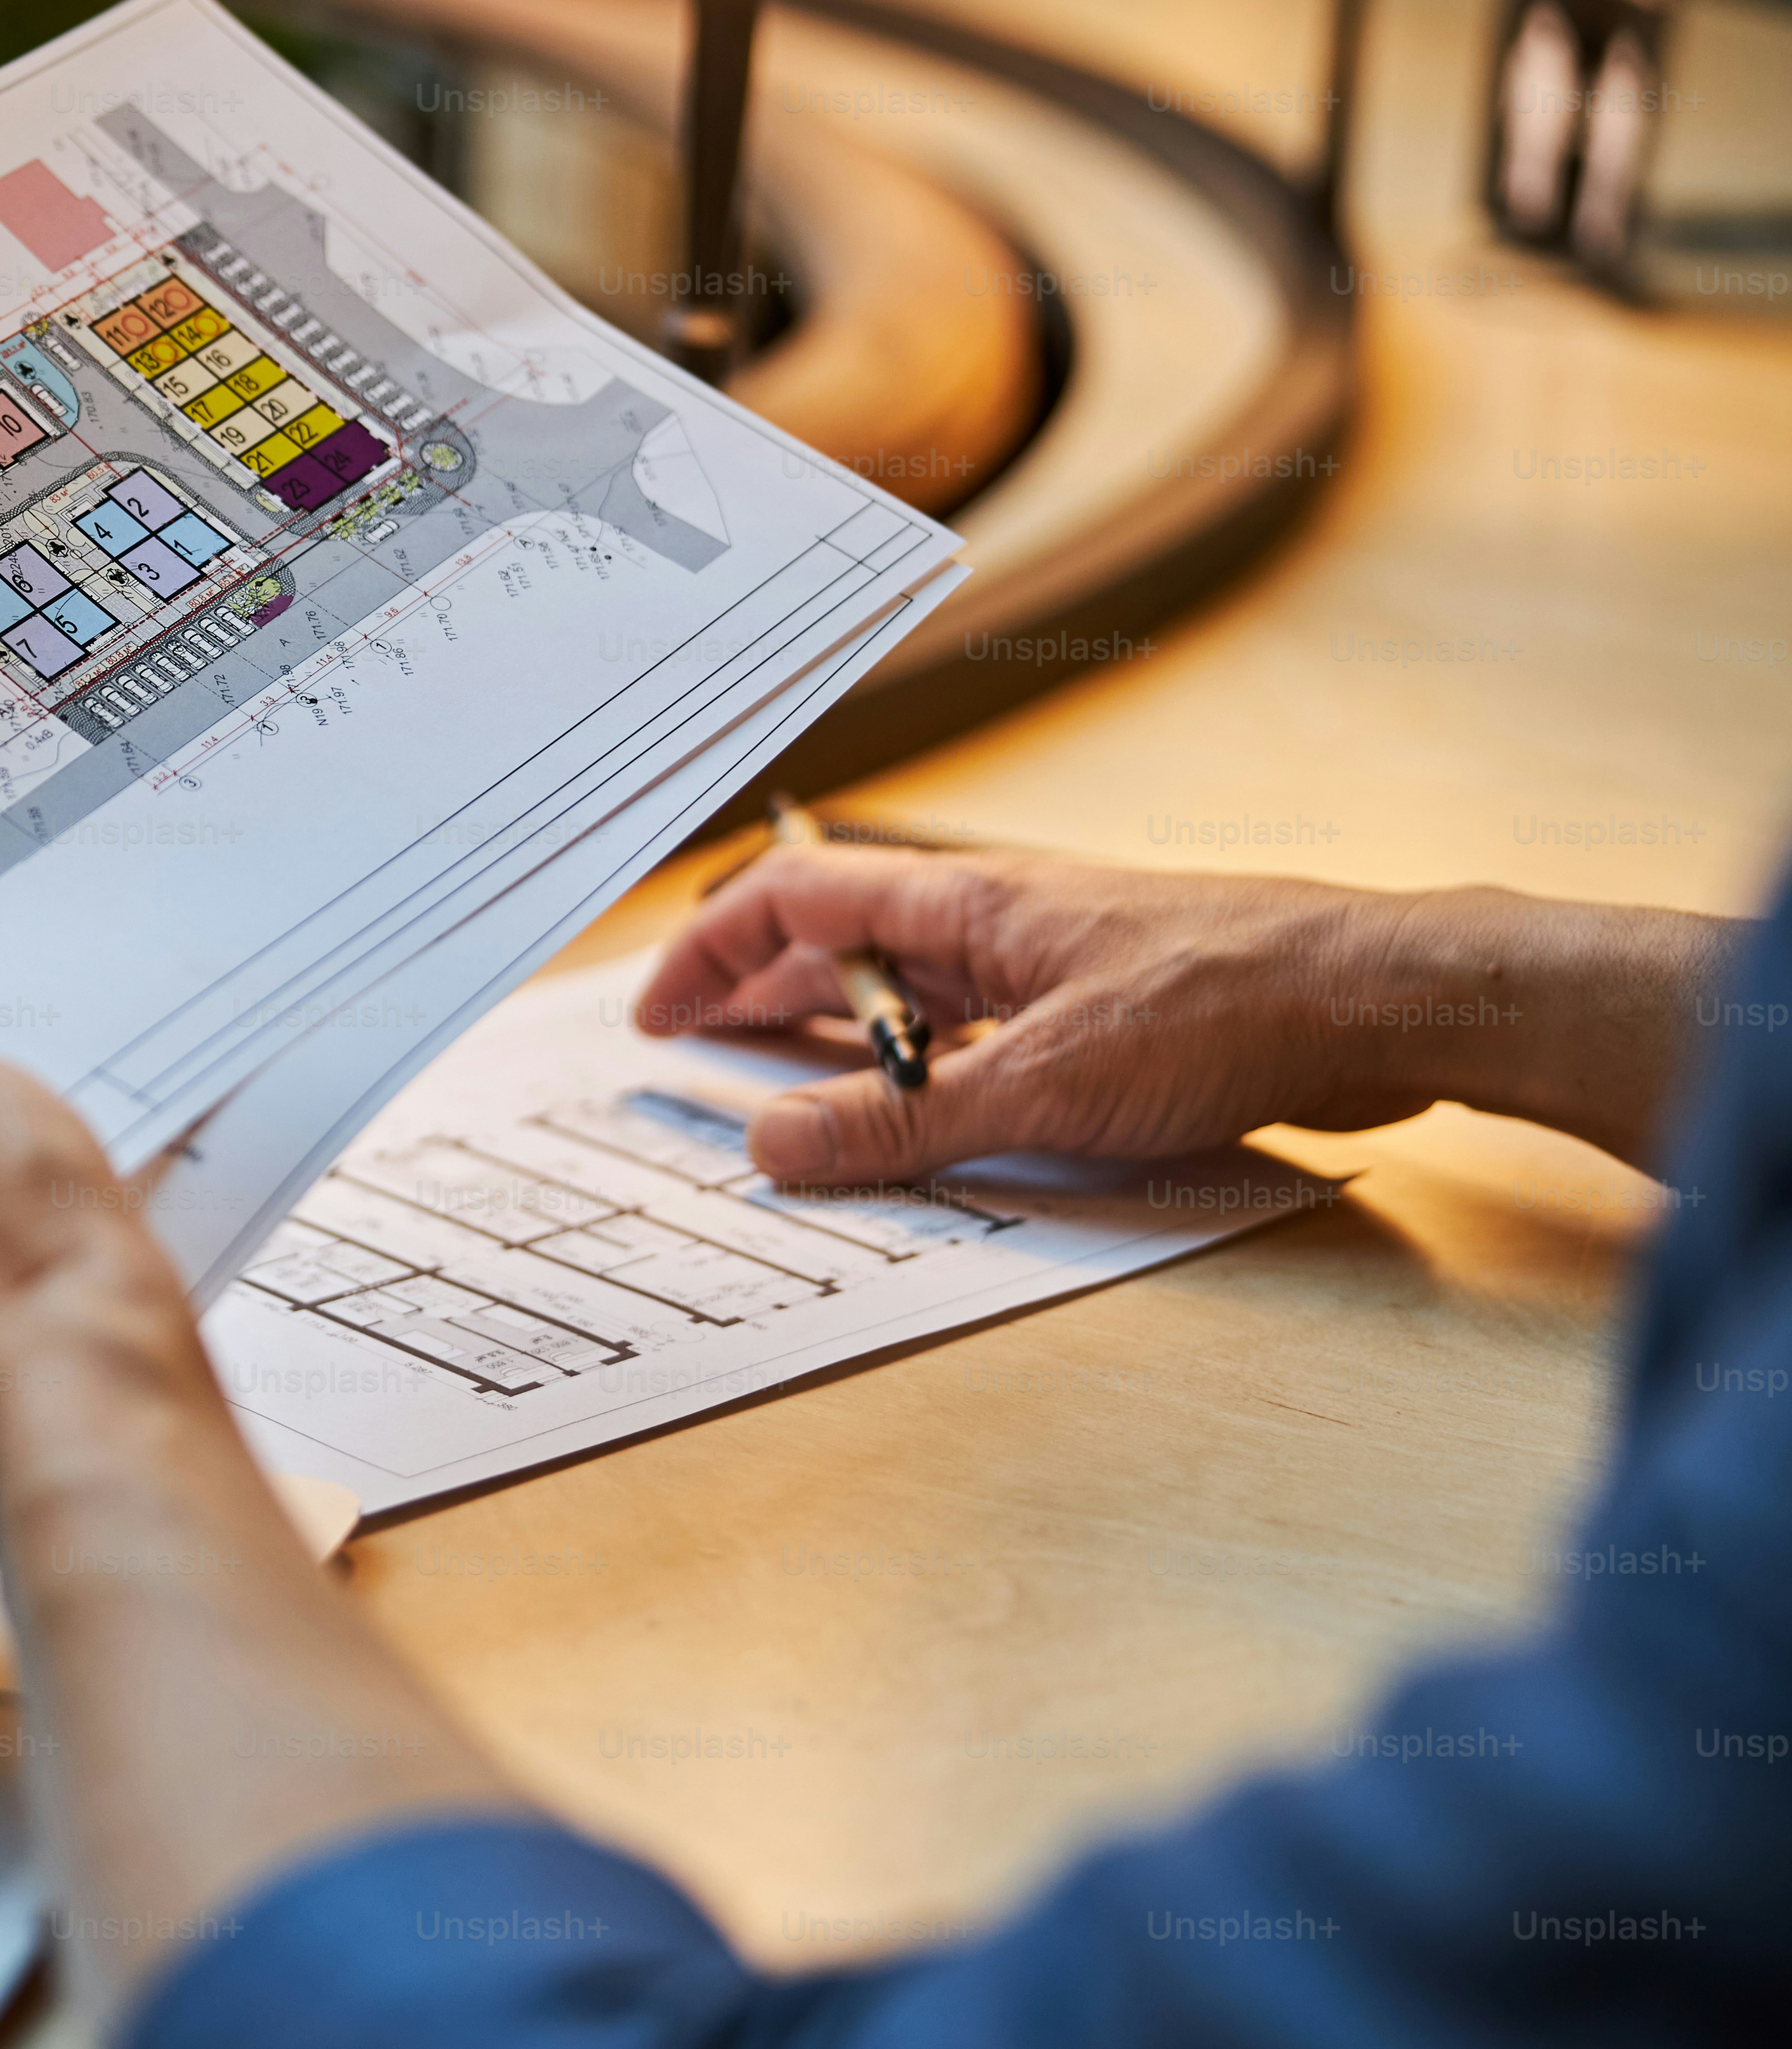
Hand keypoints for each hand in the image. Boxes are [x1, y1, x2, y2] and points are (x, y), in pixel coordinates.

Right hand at [635, 846, 1451, 1182]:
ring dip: (843, 1045)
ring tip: (787, 1098)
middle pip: (845, 948)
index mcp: (968, 907)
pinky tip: (924, 1123)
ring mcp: (1054, 969)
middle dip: (760, 1000)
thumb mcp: (1042, 1085)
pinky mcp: (1107, 1018)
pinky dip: (928, 1078)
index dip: (714, 953)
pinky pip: (980, 1040)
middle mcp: (1001, 925)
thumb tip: (777, 1145)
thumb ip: (903, 1123)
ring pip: (913, 998)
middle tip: (698, 1063)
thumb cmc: (1234, 1002)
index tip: (661, 1017)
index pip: (798, 903)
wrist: (1388, 999)